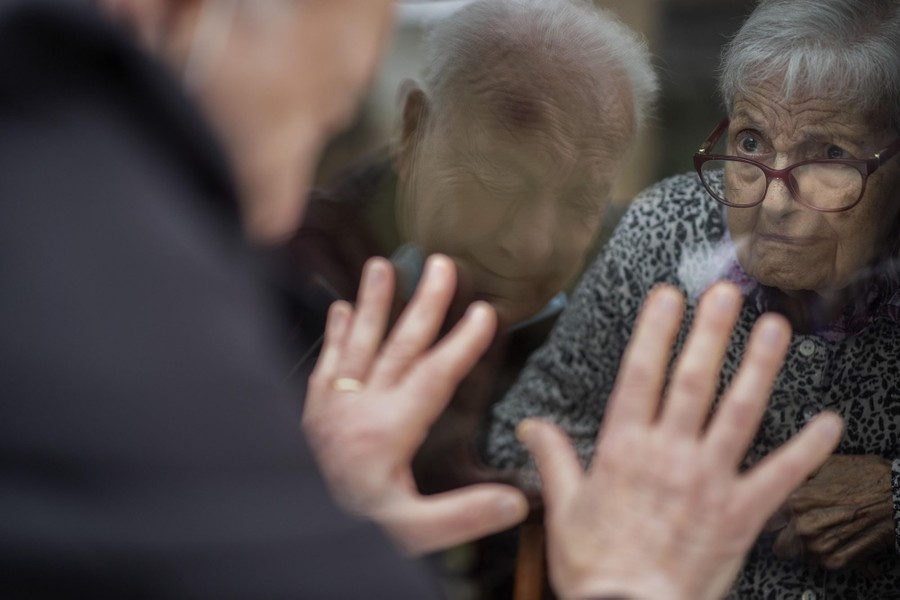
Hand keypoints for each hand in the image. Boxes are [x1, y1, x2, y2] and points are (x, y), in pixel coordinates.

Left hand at [302, 255, 527, 554]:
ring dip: (372, 303)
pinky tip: (339, 309)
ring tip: (382, 265)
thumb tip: (514, 501)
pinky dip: (334, 334)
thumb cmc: (354, 528)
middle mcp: (359, 408)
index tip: (484, 312)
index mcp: (388, 431)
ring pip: (357, 344)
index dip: (462, 343)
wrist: (295, 530)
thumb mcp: (411, 532)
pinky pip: (326, 362)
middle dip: (424, 305)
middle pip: (398, 346)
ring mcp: (333, 405)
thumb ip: (461, 515)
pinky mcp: (314, 410)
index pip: (434, 377)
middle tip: (440, 266)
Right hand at [517, 283, 843, 599]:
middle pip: (694, 381)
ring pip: (739, 412)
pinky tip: (830, 422)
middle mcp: (670, 454)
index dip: (655, 331)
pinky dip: (809, 449)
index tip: (667, 296)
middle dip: (710, 331)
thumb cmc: (595, 565)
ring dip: (760, 366)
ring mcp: (709, 480)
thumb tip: (531, 425)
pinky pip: (781, 475)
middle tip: (726, 292)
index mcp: (624, 449)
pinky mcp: (740, 513)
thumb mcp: (563, 507)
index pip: (641, 374)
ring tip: (775, 327)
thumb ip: (553, 458)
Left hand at [772, 454, 893, 570]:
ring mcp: (820, 546)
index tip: (780, 513)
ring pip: (796, 555)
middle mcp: (803, 526)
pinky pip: (819, 563)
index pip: (765, 517)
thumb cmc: (865, 477)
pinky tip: (836, 538)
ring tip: (822, 530)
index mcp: (795, 500)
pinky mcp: (837, 561)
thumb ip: (795, 471)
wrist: (899, 496)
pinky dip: (825, 554)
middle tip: (798, 526)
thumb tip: (774, 471)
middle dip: (784, 536)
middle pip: (777, 543)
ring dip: (804, 546)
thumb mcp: (825, 463)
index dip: (772, 515)